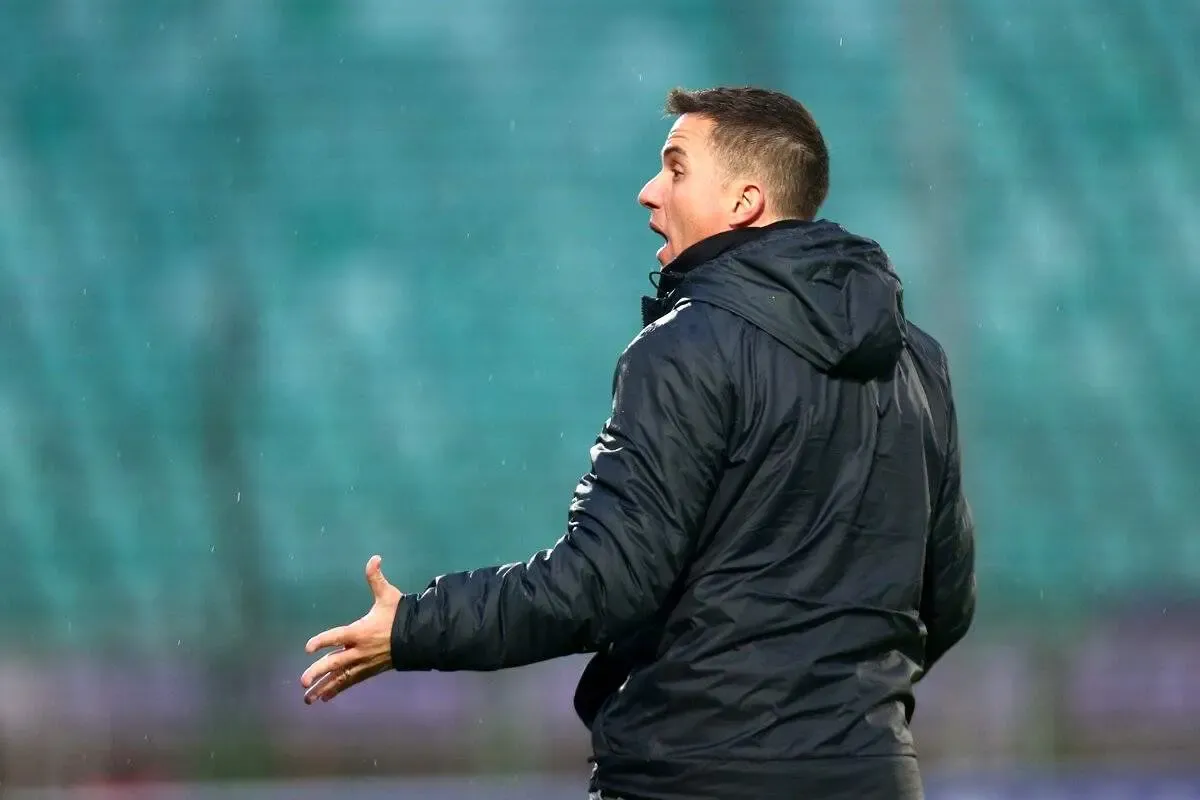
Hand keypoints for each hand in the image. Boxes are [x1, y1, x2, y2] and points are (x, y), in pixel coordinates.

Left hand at [300, 554, 401, 703]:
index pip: (338, 636)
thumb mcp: (388, 595)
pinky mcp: (369, 670)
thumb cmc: (400, 615)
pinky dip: (337, 689)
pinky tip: (325, 697)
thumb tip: (374, 557)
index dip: (322, 641)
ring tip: (308, 698)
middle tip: (303, 681)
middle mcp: (360, 650)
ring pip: (340, 677)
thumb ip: (376, 578)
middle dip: (318, 672)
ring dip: (324, 687)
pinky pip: (350, 682)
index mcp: (361, 631)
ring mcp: (364, 663)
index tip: (308, 647)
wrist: (419, 636)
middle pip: (336, 663)